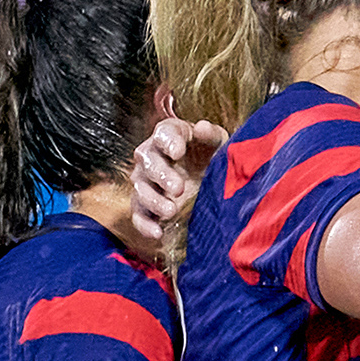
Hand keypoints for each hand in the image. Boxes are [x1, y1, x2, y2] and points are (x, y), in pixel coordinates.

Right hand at [130, 113, 227, 251]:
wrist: (213, 180)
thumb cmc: (214, 156)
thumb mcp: (220, 143)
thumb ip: (212, 135)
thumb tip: (202, 127)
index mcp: (171, 135)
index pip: (164, 133)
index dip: (168, 141)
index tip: (177, 152)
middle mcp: (153, 155)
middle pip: (148, 161)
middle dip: (161, 175)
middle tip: (178, 188)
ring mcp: (147, 181)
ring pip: (140, 188)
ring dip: (153, 200)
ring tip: (171, 211)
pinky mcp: (148, 205)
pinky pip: (139, 214)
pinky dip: (145, 224)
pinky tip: (157, 233)